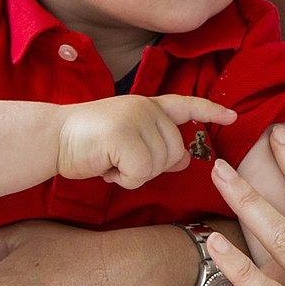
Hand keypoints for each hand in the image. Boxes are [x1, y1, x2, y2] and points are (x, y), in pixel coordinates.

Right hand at [58, 94, 236, 188]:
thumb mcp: (127, 139)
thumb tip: (185, 158)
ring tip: (110, 160)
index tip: (232, 117)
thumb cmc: (88, 142)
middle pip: (175, 152)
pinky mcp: (126, 136)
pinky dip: (124, 180)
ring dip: (134, 174)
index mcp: (148, 105)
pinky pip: (141, 173)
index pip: (186, 105)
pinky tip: (107, 168)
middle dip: (150, 166)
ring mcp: (137, 119)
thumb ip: (156, 143)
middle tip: (120, 160)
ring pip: (159, 165)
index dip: (211, 112)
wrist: (51, 137)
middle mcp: (146, 108)